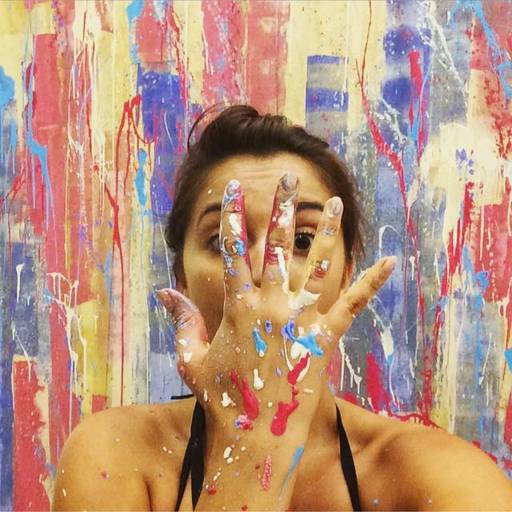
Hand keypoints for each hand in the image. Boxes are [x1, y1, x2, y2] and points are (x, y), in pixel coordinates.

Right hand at [157, 173, 395, 436]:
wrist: (256, 434)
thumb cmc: (221, 397)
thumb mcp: (191, 358)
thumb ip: (182, 321)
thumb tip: (164, 291)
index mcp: (238, 306)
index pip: (234, 250)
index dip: (233, 216)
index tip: (232, 188)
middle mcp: (271, 305)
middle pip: (276, 245)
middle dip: (279, 207)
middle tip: (285, 177)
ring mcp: (301, 320)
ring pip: (316, 264)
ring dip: (325, 231)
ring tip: (333, 201)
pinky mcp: (326, 338)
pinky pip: (352, 304)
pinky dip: (371, 283)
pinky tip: (389, 262)